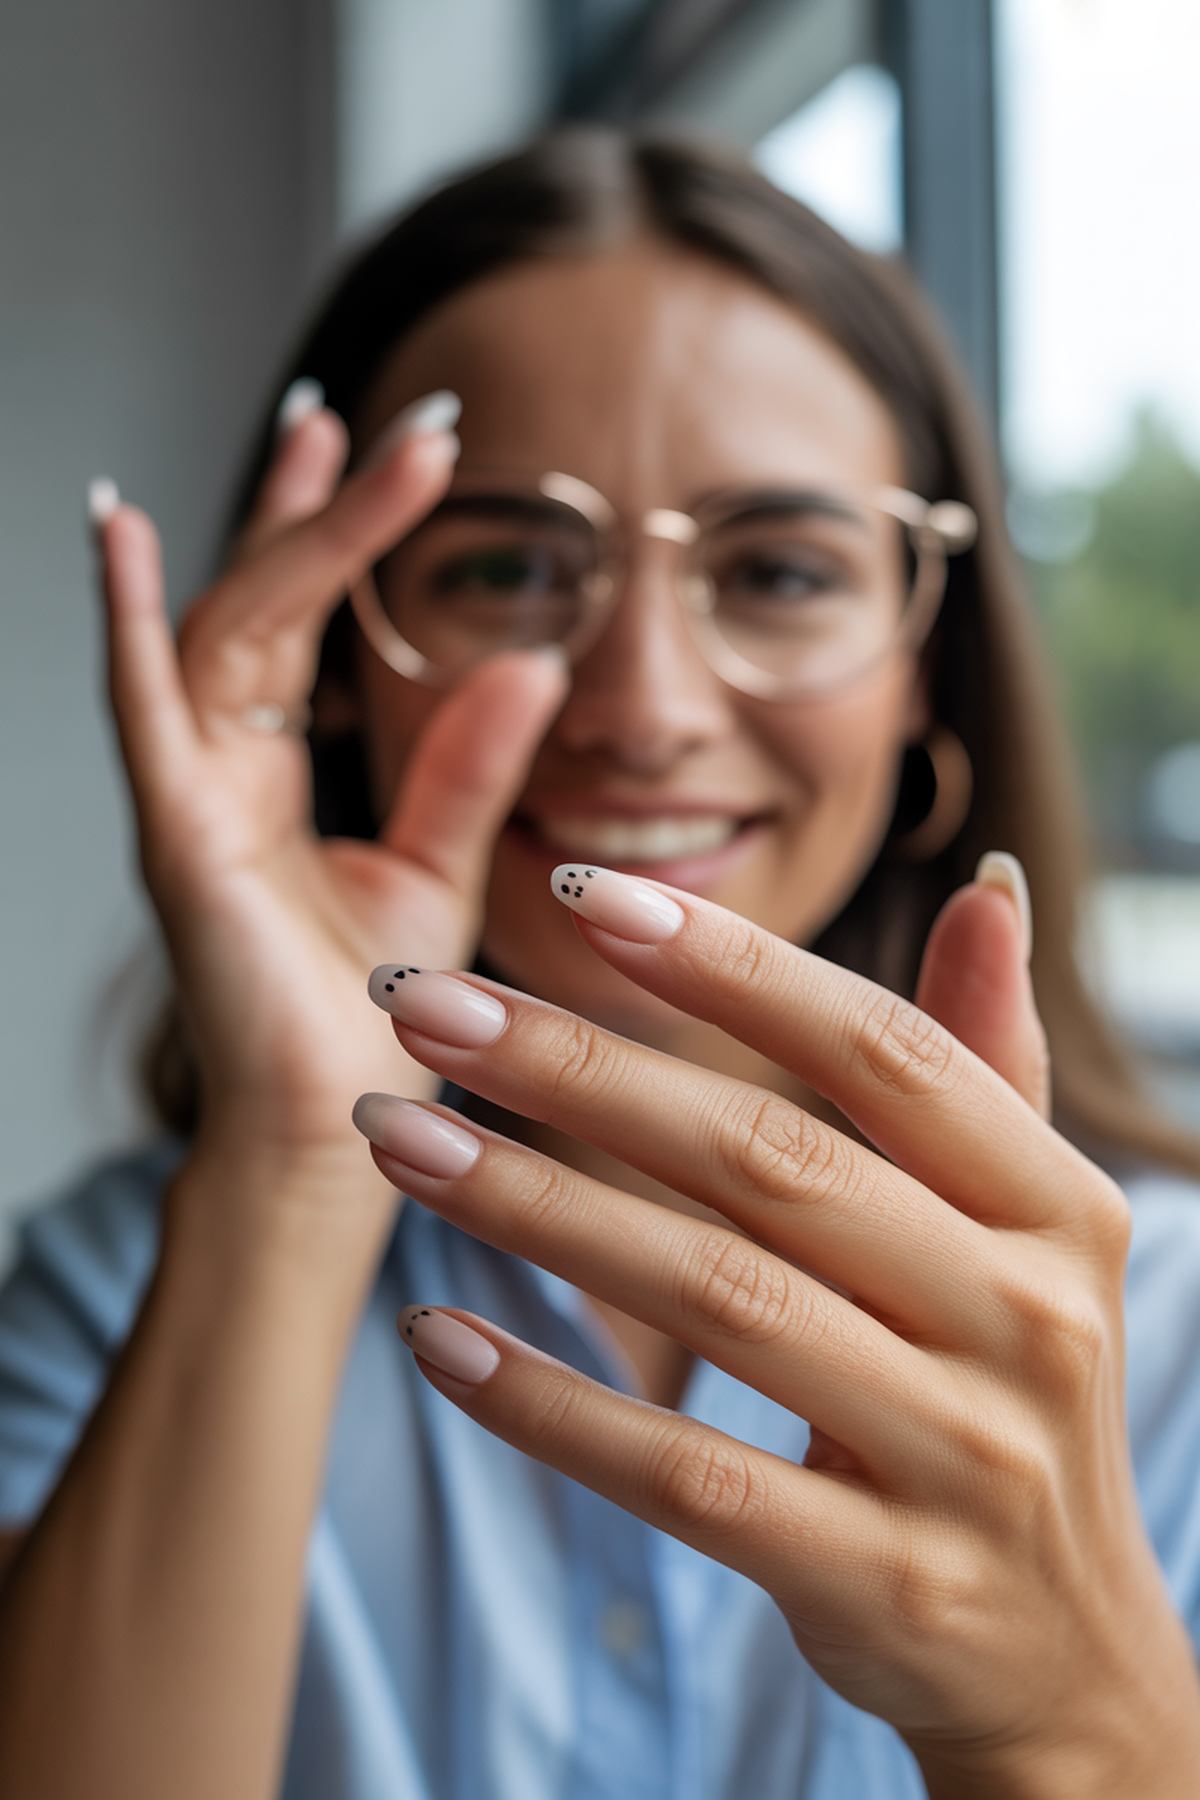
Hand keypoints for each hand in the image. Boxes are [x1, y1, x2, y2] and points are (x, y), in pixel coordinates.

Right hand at [96, 400, 567, 1192]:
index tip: (393, 445)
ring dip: (281, 535)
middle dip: (323, 508)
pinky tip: (125, 536)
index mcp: (274, 773)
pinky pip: (145, 714)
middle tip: (397, 424)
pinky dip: (129, 624)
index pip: (300, 620)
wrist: (336, 1129)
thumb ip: (470, 764)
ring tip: (332, 438)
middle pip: (264, 603)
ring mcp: (191, 797)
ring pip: (226, 632)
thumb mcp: (436, 862)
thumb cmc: (369, 1014)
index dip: (336, 526)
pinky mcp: (180, 838)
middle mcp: (222, 768)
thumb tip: (529, 658)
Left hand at [354, 867, 1199, 1796]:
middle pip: (771, 1160)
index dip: (731, 965)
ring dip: (534, 1208)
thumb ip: (984, 1063)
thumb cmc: (1007, 1387)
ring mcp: (961, 1458)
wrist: (1068, 1648)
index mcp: (1054, 1206)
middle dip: (577, 1070)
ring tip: (395, 1141)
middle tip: (420, 1006)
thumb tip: (986, 885)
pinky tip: (437, 1339)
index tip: (577, 895)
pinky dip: (552, 1405)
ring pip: (715, 1299)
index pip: (881, 1051)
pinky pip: (686, 1478)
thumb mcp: (1029, 1226)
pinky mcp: (880, 1580)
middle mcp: (1026, 1319)